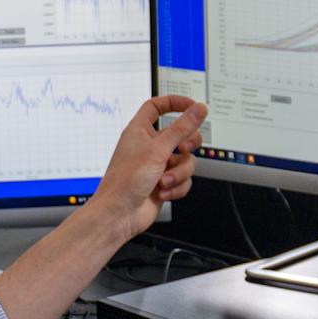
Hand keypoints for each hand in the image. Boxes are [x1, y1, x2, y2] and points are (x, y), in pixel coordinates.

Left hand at [87, 95, 206, 239]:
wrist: (119, 215)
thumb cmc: (125, 182)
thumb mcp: (158, 150)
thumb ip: (182, 128)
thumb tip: (198, 109)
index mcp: (140, 131)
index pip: (157, 107)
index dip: (175, 103)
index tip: (193, 106)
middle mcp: (149, 146)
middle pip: (181, 134)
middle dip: (187, 144)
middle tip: (183, 149)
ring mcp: (158, 165)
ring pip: (186, 160)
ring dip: (179, 173)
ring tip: (164, 181)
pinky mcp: (165, 183)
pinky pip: (184, 179)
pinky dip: (177, 186)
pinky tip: (163, 192)